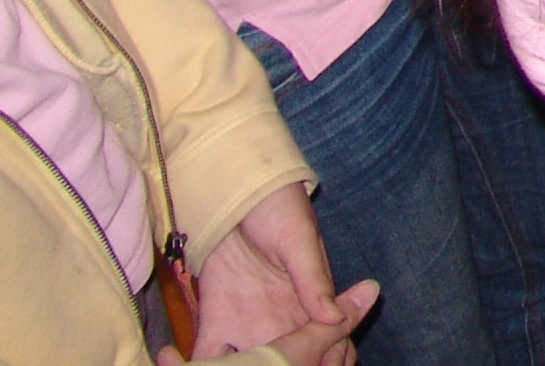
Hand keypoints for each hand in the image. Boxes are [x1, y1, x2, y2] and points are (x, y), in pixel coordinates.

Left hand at [184, 181, 370, 360]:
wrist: (235, 195)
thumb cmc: (279, 209)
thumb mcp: (299, 240)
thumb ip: (314, 280)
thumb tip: (336, 318)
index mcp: (310, 308)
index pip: (329, 345)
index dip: (326, 360)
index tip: (319, 364)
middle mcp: (281, 325)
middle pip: (290, 362)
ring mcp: (247, 327)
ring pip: (250, 365)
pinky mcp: (215, 324)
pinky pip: (208, 356)